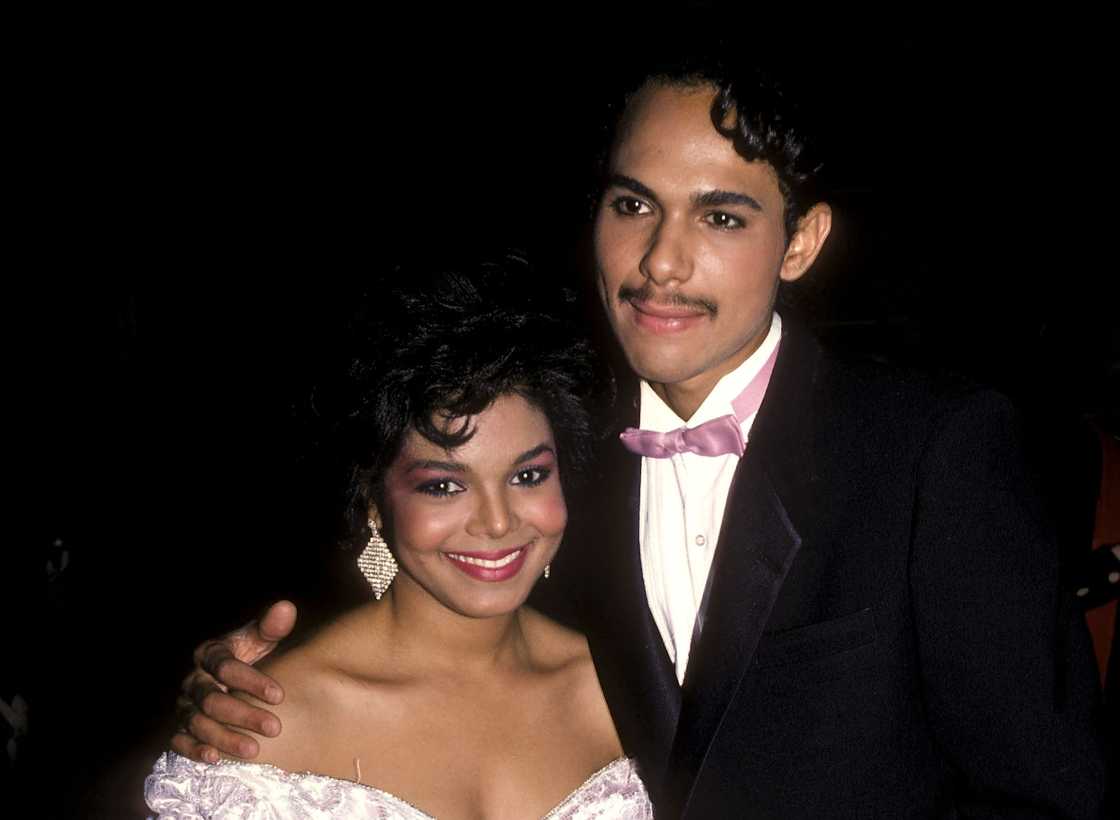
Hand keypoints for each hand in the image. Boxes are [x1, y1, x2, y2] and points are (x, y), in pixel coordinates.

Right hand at [171, 600, 296, 762]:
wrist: (229, 676)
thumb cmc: (249, 655)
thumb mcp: (259, 639)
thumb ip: (271, 627)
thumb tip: (286, 608)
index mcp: (209, 654)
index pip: (225, 667)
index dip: (251, 681)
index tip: (279, 695)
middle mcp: (193, 680)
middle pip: (212, 700)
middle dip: (243, 714)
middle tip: (275, 727)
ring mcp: (184, 705)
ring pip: (198, 723)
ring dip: (224, 738)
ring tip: (254, 750)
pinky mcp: (180, 727)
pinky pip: (180, 740)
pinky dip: (194, 750)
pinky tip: (215, 759)